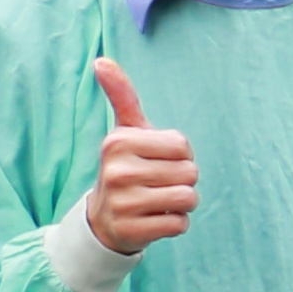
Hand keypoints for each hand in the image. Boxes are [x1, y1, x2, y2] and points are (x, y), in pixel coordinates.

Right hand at [87, 57, 198, 253]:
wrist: (104, 218)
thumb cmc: (126, 167)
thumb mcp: (125, 131)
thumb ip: (122, 96)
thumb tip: (101, 61)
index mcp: (118, 142)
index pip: (183, 146)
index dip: (180, 155)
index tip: (156, 160)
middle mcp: (117, 171)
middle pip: (190, 173)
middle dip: (182, 180)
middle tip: (156, 183)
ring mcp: (123, 203)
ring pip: (189, 198)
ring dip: (182, 202)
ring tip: (157, 200)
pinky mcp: (133, 230)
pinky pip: (180, 224)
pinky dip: (175, 223)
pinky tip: (153, 219)